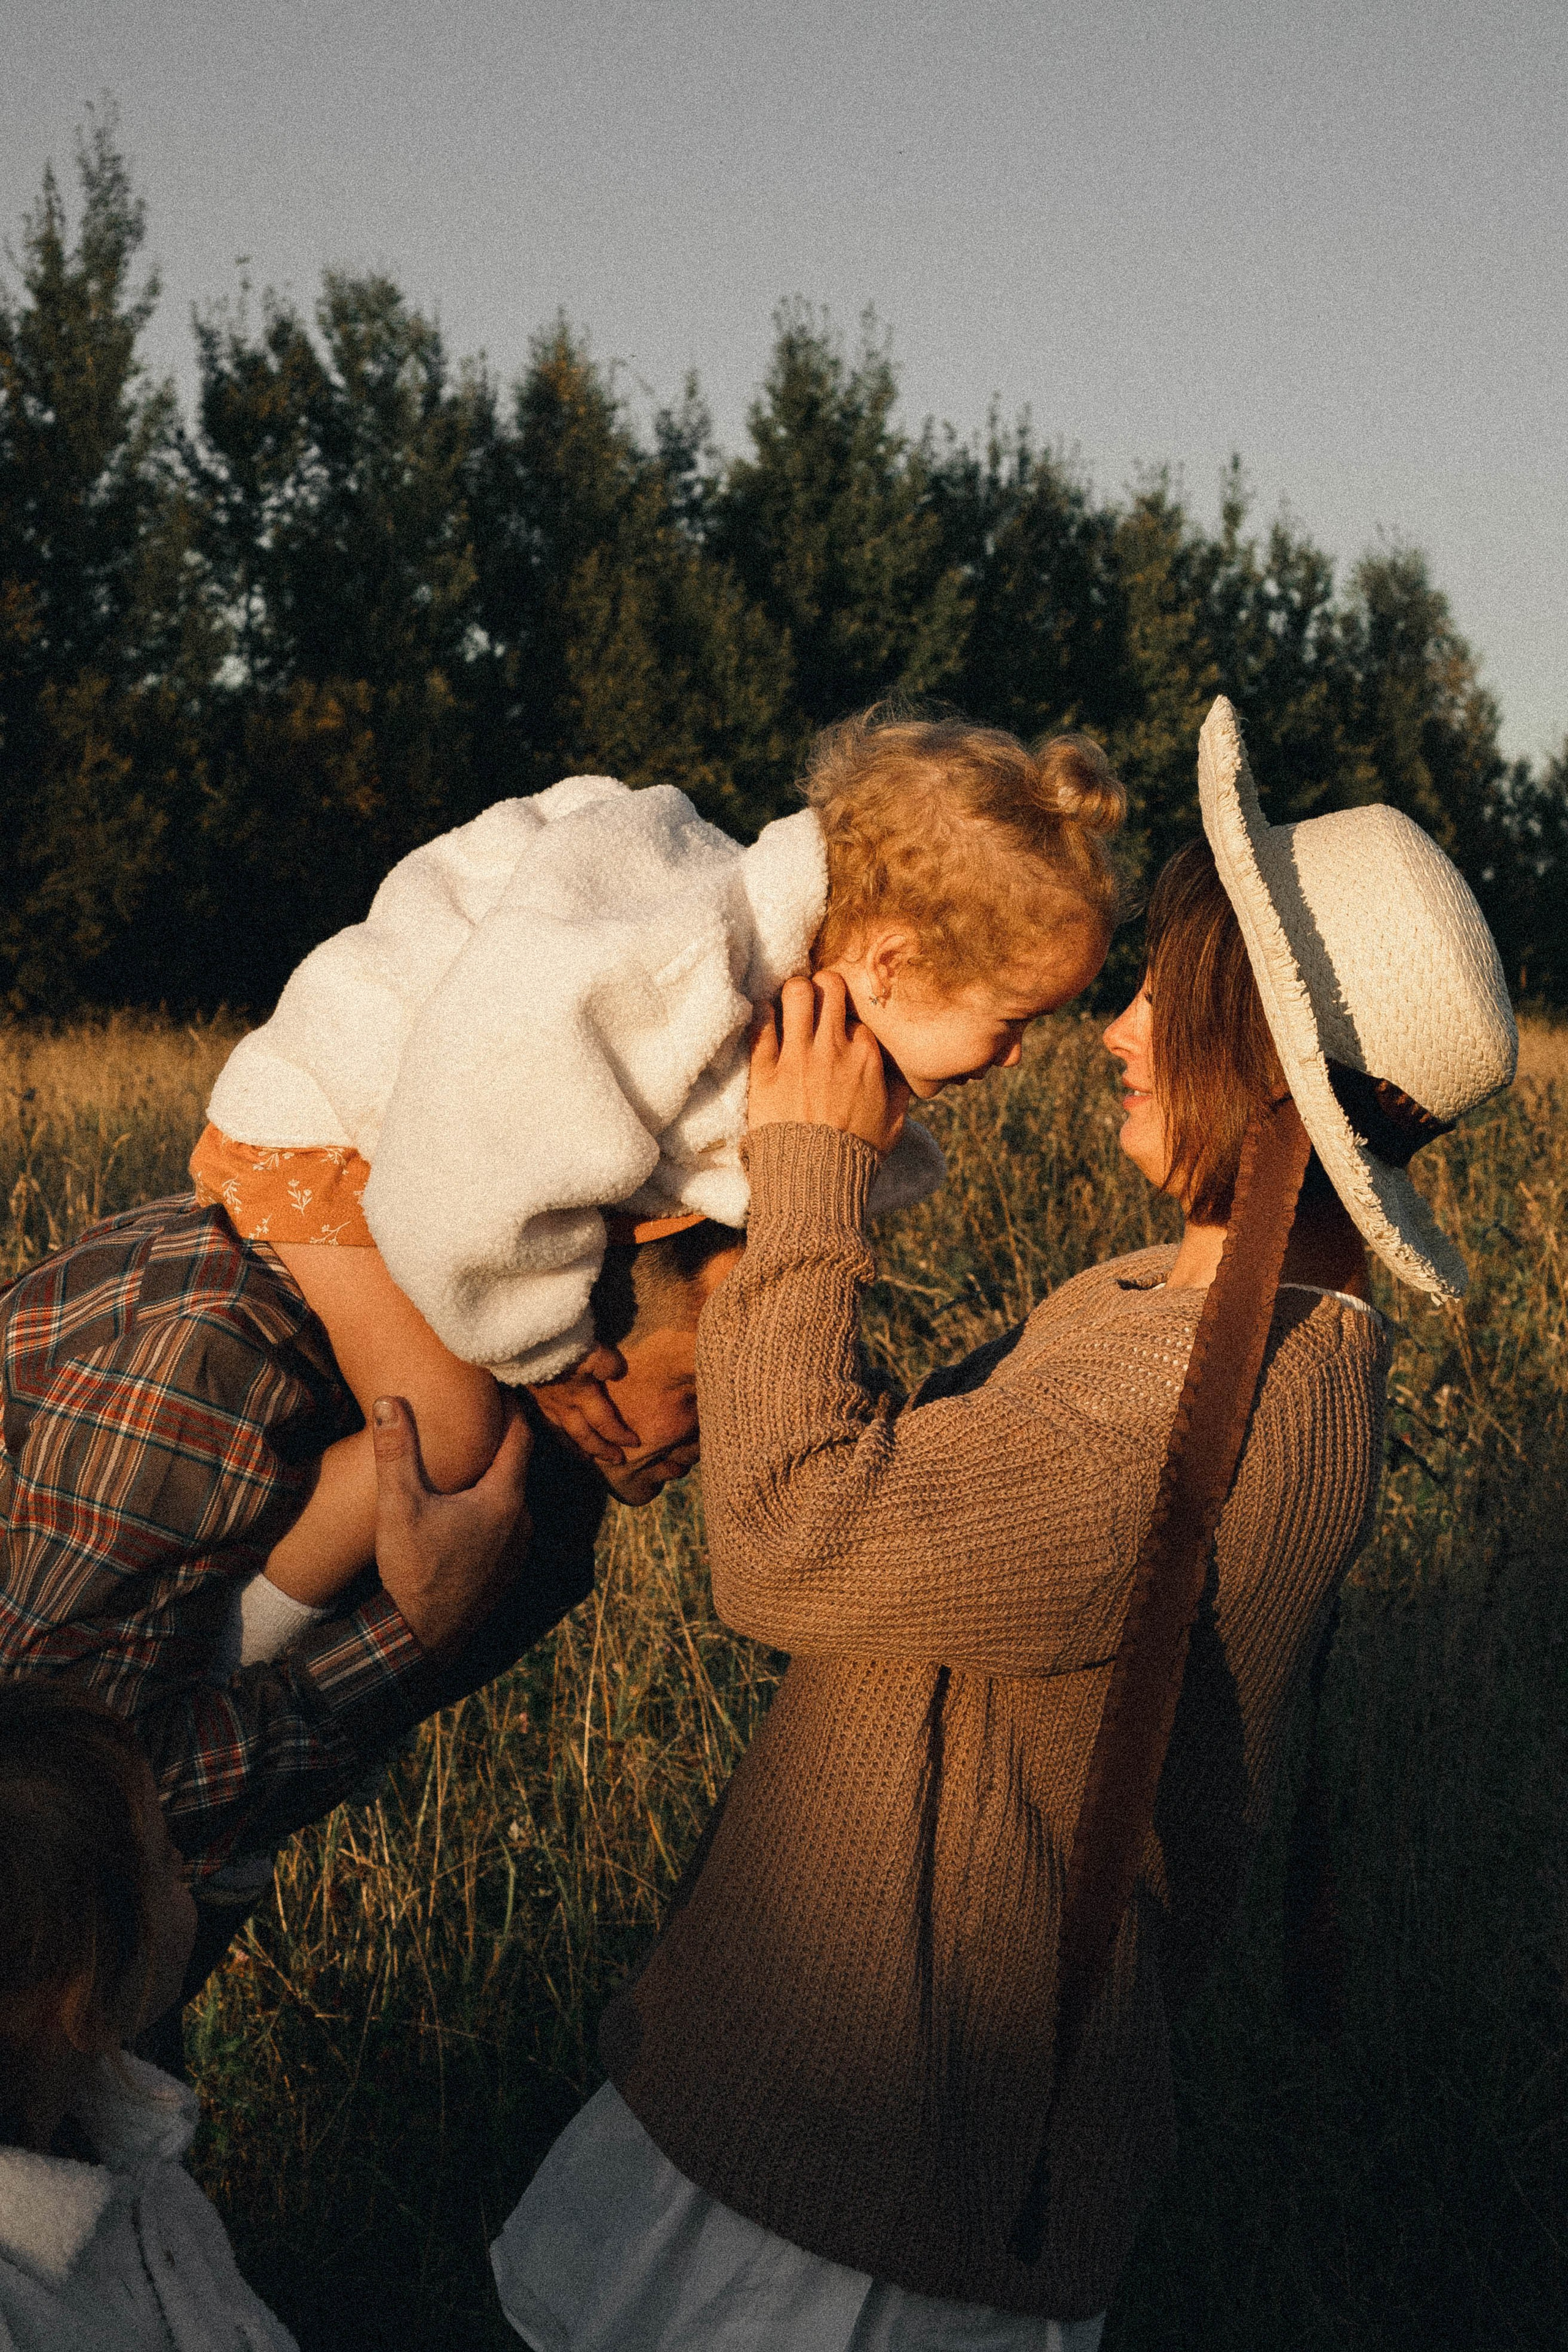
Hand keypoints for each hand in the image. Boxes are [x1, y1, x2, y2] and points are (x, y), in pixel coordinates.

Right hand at [372, 1391, 532, 1657]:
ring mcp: (519, 1549)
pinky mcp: (508, 1570)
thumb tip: (388, 1401)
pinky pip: (508, 1526)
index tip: (499, 1389)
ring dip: (496, 1479)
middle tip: (482, 1417)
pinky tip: (467, 1509)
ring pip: (513, 1498)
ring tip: (472, 1461)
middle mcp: (522, 1521)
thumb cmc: (414, 1568)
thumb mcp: (399, 1505)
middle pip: (518, 1467)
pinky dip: (494, 1509)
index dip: (511, 1409)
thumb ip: (396, 1450)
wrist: (422, 1636)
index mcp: (504, 1498)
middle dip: (501, 1442)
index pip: (520, 1437)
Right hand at [526, 1345, 637, 1465]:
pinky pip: (546, 1423)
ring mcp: (545, 1403)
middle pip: (585, 1436)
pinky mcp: (532, 1396)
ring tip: (587, 1457)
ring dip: (578, 1447)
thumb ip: (609, 1364)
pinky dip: (557, 1435)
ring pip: (564, 1433)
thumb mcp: (592, 1350)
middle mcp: (564, 1405)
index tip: (635, 1443)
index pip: (605, 1423)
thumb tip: (619, 1373)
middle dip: (602, 1450)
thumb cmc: (560, 1344)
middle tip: (617, 1460)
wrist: (522, 1341)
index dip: (620, 1435)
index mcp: (582, 1396)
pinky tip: (560, 1434)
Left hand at [748, 973, 910, 1153]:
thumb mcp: (892, 1125)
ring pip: (795, 993)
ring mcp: (797, 1056)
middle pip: (831, 987)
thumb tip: (904, 1075)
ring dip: (794, 991)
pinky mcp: (765, 1069)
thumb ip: (899, 1093)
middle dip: (825, 986)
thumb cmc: (855, 1156)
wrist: (814, 1182)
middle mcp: (833, 1048)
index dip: (850, 1017)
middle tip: (818, 997)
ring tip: (791, 1001)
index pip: (859, 1015)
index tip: (843, 1026)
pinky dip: (764, 1014)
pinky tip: (766, 1015)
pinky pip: (762, 1024)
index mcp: (867, 1058)